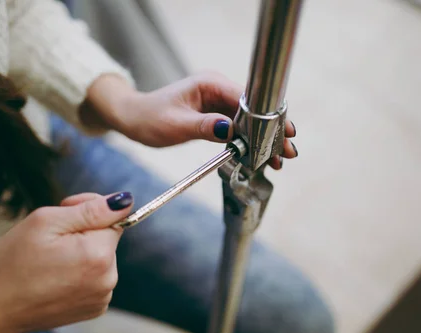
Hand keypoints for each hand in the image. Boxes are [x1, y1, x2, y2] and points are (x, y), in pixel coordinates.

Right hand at [0, 192, 133, 332]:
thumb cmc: (13, 261)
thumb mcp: (46, 222)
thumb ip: (90, 209)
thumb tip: (126, 201)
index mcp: (99, 255)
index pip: (113, 218)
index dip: (87, 211)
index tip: (63, 213)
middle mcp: (108, 280)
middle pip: (106, 240)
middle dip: (83, 233)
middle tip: (50, 240)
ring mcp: (102, 298)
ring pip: (100, 259)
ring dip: (81, 253)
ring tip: (49, 262)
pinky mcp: (93, 309)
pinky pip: (94, 279)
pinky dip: (79, 274)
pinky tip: (54, 278)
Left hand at [81, 73, 297, 169]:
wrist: (133, 118)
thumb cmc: (149, 118)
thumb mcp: (175, 125)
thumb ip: (204, 127)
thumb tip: (232, 131)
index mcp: (210, 83)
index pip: (248, 99)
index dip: (268, 118)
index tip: (283, 133)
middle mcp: (218, 88)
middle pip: (255, 110)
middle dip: (271, 131)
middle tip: (287, 153)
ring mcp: (217, 101)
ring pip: (249, 120)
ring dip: (263, 139)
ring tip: (278, 160)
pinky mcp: (215, 113)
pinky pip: (238, 126)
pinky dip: (249, 141)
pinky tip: (259, 155)